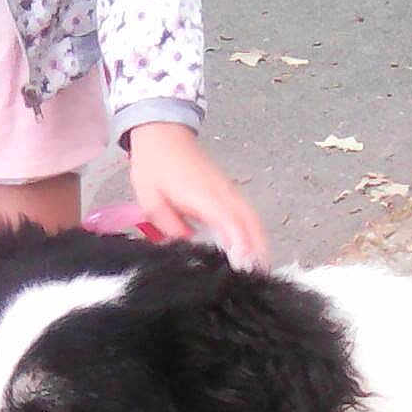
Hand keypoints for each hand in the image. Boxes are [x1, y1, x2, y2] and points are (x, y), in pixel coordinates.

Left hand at [127, 122, 268, 270]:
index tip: (245, 268)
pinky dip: (254, 232)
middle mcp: (224, 194)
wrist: (163, 133)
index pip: (232, 225)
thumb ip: (171, 227)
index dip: (241, 247)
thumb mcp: (152, 201)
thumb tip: (189, 247)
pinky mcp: (229, 191)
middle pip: (251, 225)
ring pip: (254, 220)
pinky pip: (249, 214)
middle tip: (257, 278)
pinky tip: (252, 248)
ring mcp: (230, 191)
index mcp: (205, 197)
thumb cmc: (154, 166)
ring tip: (258, 269)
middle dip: (258, 252)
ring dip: (260, 244)